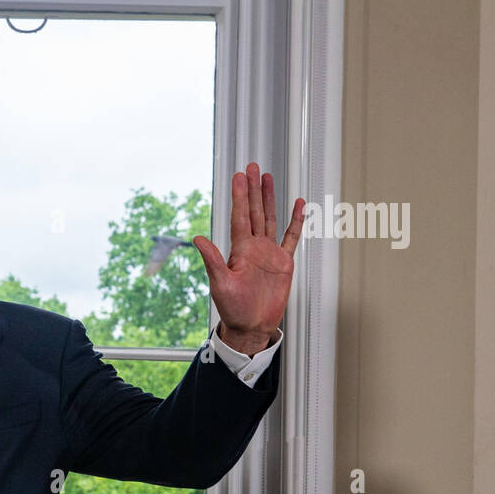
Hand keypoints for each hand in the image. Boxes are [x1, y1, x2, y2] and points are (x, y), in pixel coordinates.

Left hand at [192, 163, 304, 354]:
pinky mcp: (283, 262)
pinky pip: (291, 237)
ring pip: (270, 219)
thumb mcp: (220, 284)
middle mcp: (254, 247)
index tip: (239, 177)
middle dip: (253, 189)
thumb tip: (197, 239)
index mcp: (239, 250)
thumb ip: (212, 260)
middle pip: (254, 211)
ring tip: (267, 178)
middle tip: (252, 167)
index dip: (240, 196)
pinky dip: (295, 222)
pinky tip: (297, 205)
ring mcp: (269, 253)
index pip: (240, 216)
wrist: (251, 326)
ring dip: (269, 199)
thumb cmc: (233, 309)